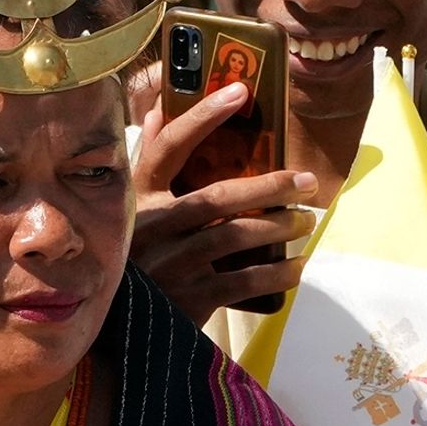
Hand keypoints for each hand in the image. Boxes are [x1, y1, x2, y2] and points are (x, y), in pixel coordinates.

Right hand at [129, 85, 320, 317]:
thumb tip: (161, 110)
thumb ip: (148, 163)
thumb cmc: (132, 260)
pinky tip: (297, 266)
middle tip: (307, 182)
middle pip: (219, 196)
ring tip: (305, 222)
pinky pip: (246, 280)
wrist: (119, 334)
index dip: (202, 117)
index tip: (239, 91)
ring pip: (237, 237)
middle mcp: (153, 230)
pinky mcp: (191, 299)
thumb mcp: (130, 210)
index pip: (168, 148)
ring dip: (280, 228)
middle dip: (270, 186)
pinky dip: (278, 273)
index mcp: (138, 202)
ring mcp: (172, 266)